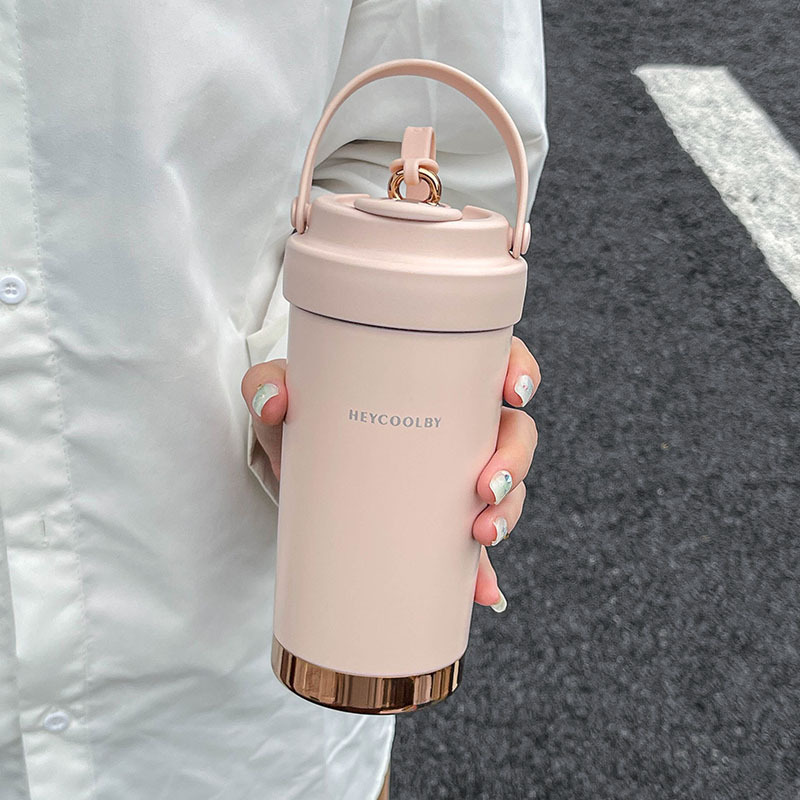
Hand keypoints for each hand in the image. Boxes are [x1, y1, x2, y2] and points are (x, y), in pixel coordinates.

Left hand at [241, 335, 539, 612]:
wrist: (293, 463)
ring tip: (480, 534)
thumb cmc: (302, 412)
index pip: (494, 362)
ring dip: (507, 511)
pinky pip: (473, 545)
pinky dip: (480, 570)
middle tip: (486, 484)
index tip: (512, 392)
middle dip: (515, 458)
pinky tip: (482, 591)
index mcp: (434, 379)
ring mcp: (451, 475)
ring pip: (506, 486)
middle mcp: (455, 424)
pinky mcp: (437, 520)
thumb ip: (267, 385)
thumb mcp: (283, 393)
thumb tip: (273, 403)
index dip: (518, 371)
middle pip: (513, 431)